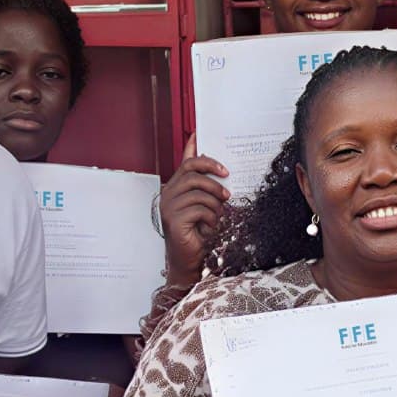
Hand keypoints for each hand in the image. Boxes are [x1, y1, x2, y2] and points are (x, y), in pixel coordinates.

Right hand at [158, 156, 230, 282]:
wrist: (190, 259)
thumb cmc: (199, 233)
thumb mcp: (207, 206)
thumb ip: (208, 190)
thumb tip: (221, 173)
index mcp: (176, 187)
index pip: (185, 163)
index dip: (194, 149)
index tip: (199, 136)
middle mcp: (168, 193)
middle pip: (193, 173)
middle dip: (214, 181)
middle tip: (228, 194)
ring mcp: (169, 206)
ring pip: (198, 192)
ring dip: (214, 205)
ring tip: (216, 217)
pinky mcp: (174, 219)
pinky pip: (199, 209)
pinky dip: (210, 218)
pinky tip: (208, 227)